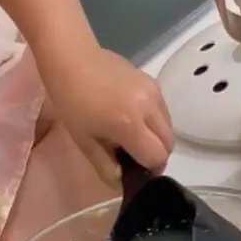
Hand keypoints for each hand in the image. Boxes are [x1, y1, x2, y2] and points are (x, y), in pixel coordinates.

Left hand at [46, 46, 172, 183]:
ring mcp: (154, 92)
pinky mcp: (153, 82)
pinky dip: (154, 122)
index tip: (135, 170)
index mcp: (130, 124)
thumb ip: (107, 168)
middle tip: (134, 155)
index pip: (157, 157)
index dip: (149, 170)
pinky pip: (163, 111)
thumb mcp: (85, 142)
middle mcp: (149, 107)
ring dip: (156, 138)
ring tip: (133, 136)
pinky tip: (133, 118)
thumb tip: (122, 182)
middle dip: (155, 155)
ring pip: (168, 127)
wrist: (72, 58)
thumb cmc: (72, 102)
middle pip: (168, 144)